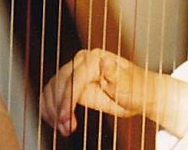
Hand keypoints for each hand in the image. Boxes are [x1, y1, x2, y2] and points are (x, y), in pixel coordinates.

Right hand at [39, 49, 154, 135]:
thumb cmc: (136, 89)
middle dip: (59, 108)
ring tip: (63, 129)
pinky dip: (49, 108)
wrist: (138, 94)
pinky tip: (55, 122)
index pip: (74, 78)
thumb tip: (105, 62)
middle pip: (60, 83)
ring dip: (53, 110)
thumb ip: (115, 74)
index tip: (65, 119)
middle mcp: (81, 61)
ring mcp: (74, 70)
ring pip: (52, 88)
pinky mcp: (70, 82)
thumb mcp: (129, 85)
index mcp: (95, 58)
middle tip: (65, 129)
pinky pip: (52, 93)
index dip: (67, 99)